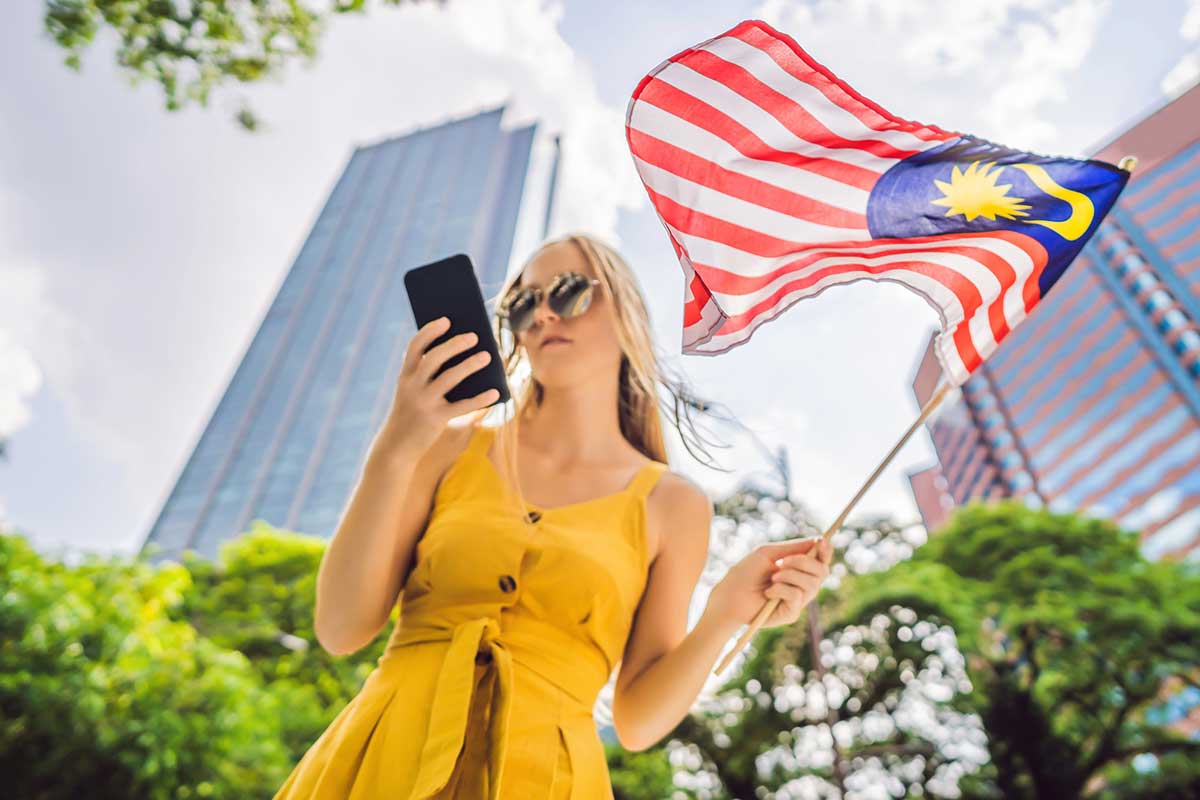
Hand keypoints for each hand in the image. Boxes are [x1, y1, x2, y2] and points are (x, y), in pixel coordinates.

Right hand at [377, 316, 499, 457]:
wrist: (396, 447)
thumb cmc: (411, 414)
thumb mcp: (414, 393)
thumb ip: (432, 376)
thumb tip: (467, 359)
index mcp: (404, 376)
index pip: (415, 346)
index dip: (430, 331)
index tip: (446, 320)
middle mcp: (411, 386)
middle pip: (434, 358)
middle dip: (454, 345)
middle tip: (474, 335)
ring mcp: (423, 403)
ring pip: (449, 378)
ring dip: (469, 365)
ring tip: (487, 355)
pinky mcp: (435, 420)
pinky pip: (462, 406)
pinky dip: (480, 399)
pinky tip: (496, 391)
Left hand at [704, 537, 833, 632]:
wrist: (729, 596)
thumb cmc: (745, 573)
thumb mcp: (769, 554)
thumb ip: (793, 547)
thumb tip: (817, 540)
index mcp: (798, 569)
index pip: (820, 561)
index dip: (825, 551)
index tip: (821, 542)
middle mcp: (801, 585)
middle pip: (822, 572)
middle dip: (804, 562)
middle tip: (782, 562)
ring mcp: (798, 600)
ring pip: (812, 584)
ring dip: (790, 576)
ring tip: (772, 578)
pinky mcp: (791, 613)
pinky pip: (797, 596)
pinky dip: (781, 589)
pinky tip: (768, 593)